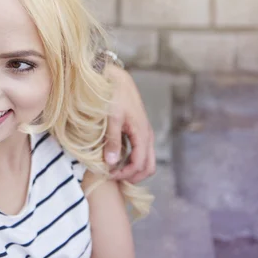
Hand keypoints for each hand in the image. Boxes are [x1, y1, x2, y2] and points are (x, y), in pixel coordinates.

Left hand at [104, 65, 155, 182]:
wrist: (117, 79)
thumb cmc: (113, 96)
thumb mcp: (111, 118)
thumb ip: (112, 140)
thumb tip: (112, 163)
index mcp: (142, 134)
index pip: (139, 164)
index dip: (125, 174)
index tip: (109, 176)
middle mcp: (147, 136)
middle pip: (148, 166)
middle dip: (133, 176)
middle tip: (113, 178)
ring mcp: (144, 133)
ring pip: (146, 160)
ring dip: (133, 169)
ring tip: (114, 171)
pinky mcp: (139, 131)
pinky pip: (141, 152)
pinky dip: (132, 160)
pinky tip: (116, 159)